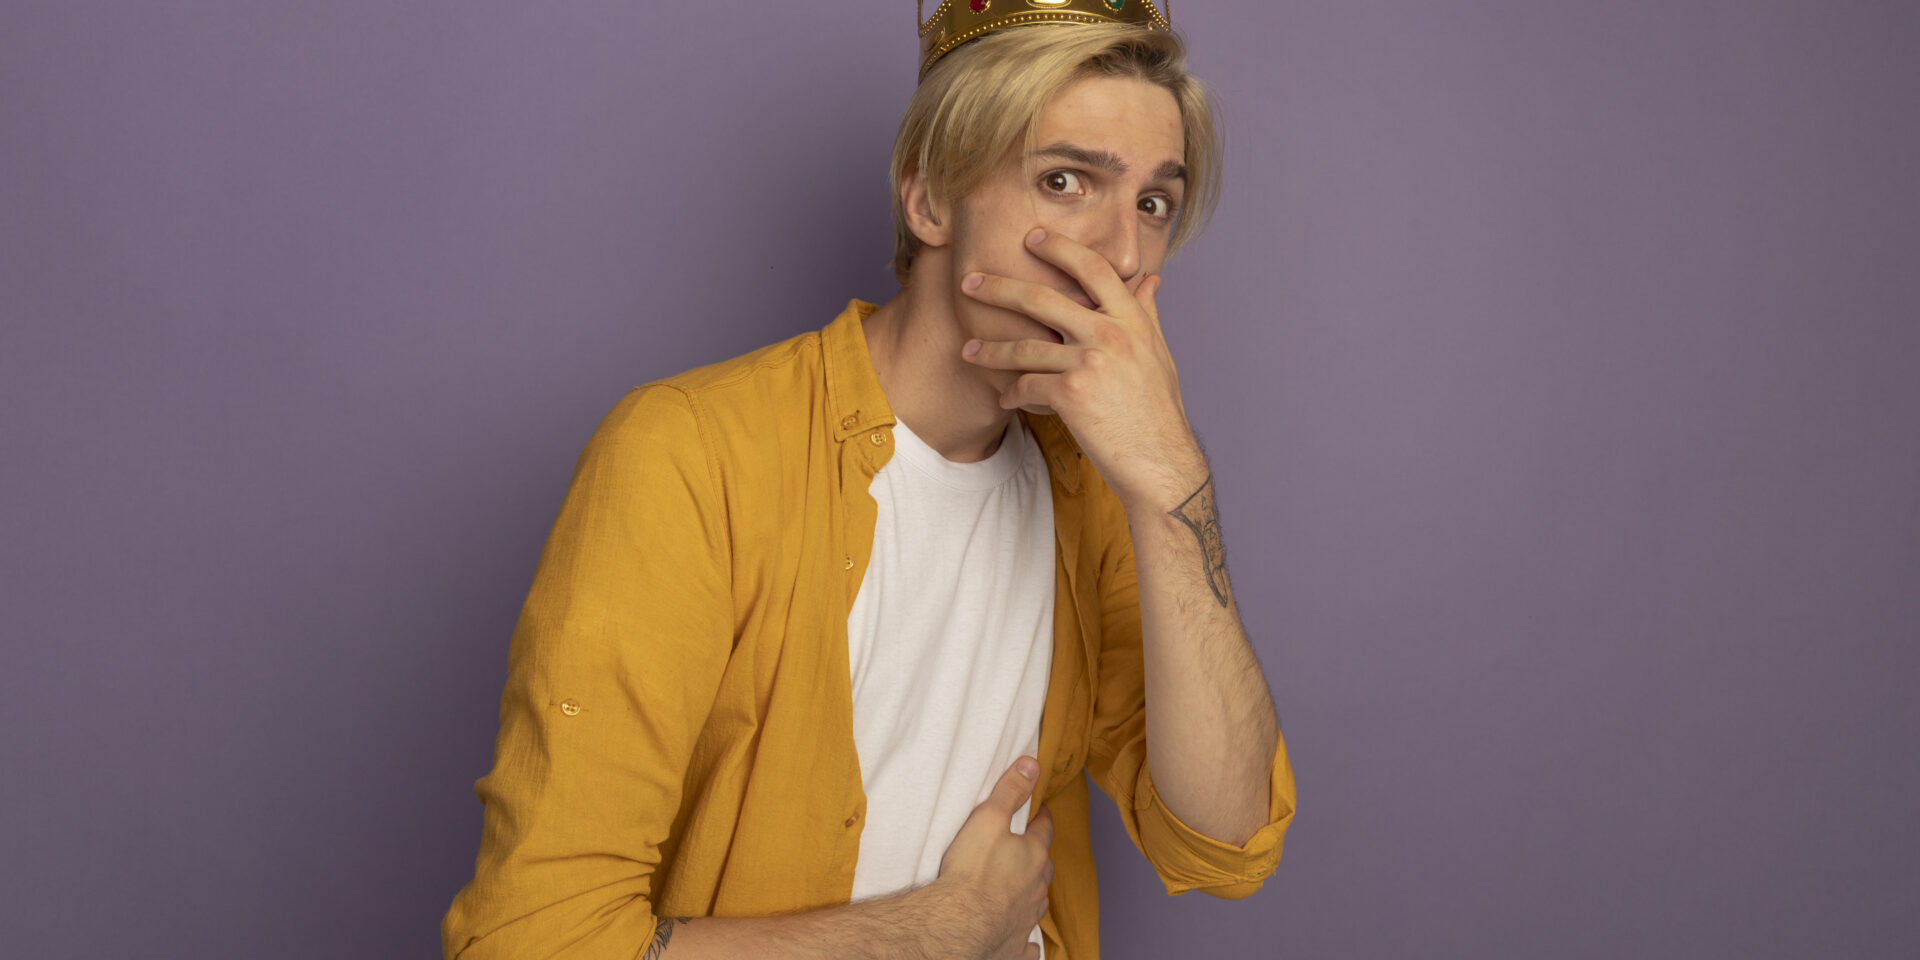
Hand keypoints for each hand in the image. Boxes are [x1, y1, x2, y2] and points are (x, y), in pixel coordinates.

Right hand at [934, 756, 1053, 959]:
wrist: (959, 923)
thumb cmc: (971, 871)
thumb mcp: (989, 818)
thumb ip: (1010, 791)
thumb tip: (1032, 764)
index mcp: (1033, 856)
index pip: (1043, 830)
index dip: (1041, 819)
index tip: (1039, 813)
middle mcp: (1036, 888)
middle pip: (1044, 867)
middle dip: (1038, 856)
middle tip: (1029, 849)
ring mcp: (1027, 918)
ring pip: (1038, 901)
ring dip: (1033, 892)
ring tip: (1025, 887)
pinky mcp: (1015, 945)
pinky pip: (1027, 943)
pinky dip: (1027, 939)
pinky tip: (1025, 939)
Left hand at [959, 227, 1207, 512]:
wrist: (1161, 463)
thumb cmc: (1160, 412)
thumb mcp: (1159, 355)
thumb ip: (1148, 314)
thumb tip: (1151, 279)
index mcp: (1132, 320)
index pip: (1093, 268)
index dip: (1060, 248)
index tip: (1033, 237)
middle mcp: (1110, 334)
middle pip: (1042, 298)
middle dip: (999, 287)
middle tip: (970, 281)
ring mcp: (1090, 362)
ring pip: (1024, 347)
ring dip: (990, 350)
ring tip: (968, 352)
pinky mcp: (1071, 394)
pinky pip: (1027, 385)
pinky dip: (1012, 393)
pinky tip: (1005, 400)